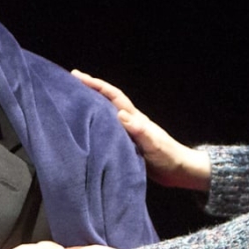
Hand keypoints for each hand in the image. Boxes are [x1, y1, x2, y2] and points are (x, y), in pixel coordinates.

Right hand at [72, 70, 210, 191]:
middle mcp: (130, 121)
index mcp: (135, 118)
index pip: (114, 96)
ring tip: (72, 102)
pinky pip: (108, 130)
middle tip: (69, 84)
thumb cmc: (168, 158)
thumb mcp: (154, 145)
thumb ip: (139, 130)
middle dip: (90, 90)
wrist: (180, 172)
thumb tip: (120, 114)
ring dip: (91, 106)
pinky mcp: (128, 144)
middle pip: (107, 101)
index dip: (97, 85)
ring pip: (106, 114)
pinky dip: (96, 124)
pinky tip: (86, 127)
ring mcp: (129, 132)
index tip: (78, 76)